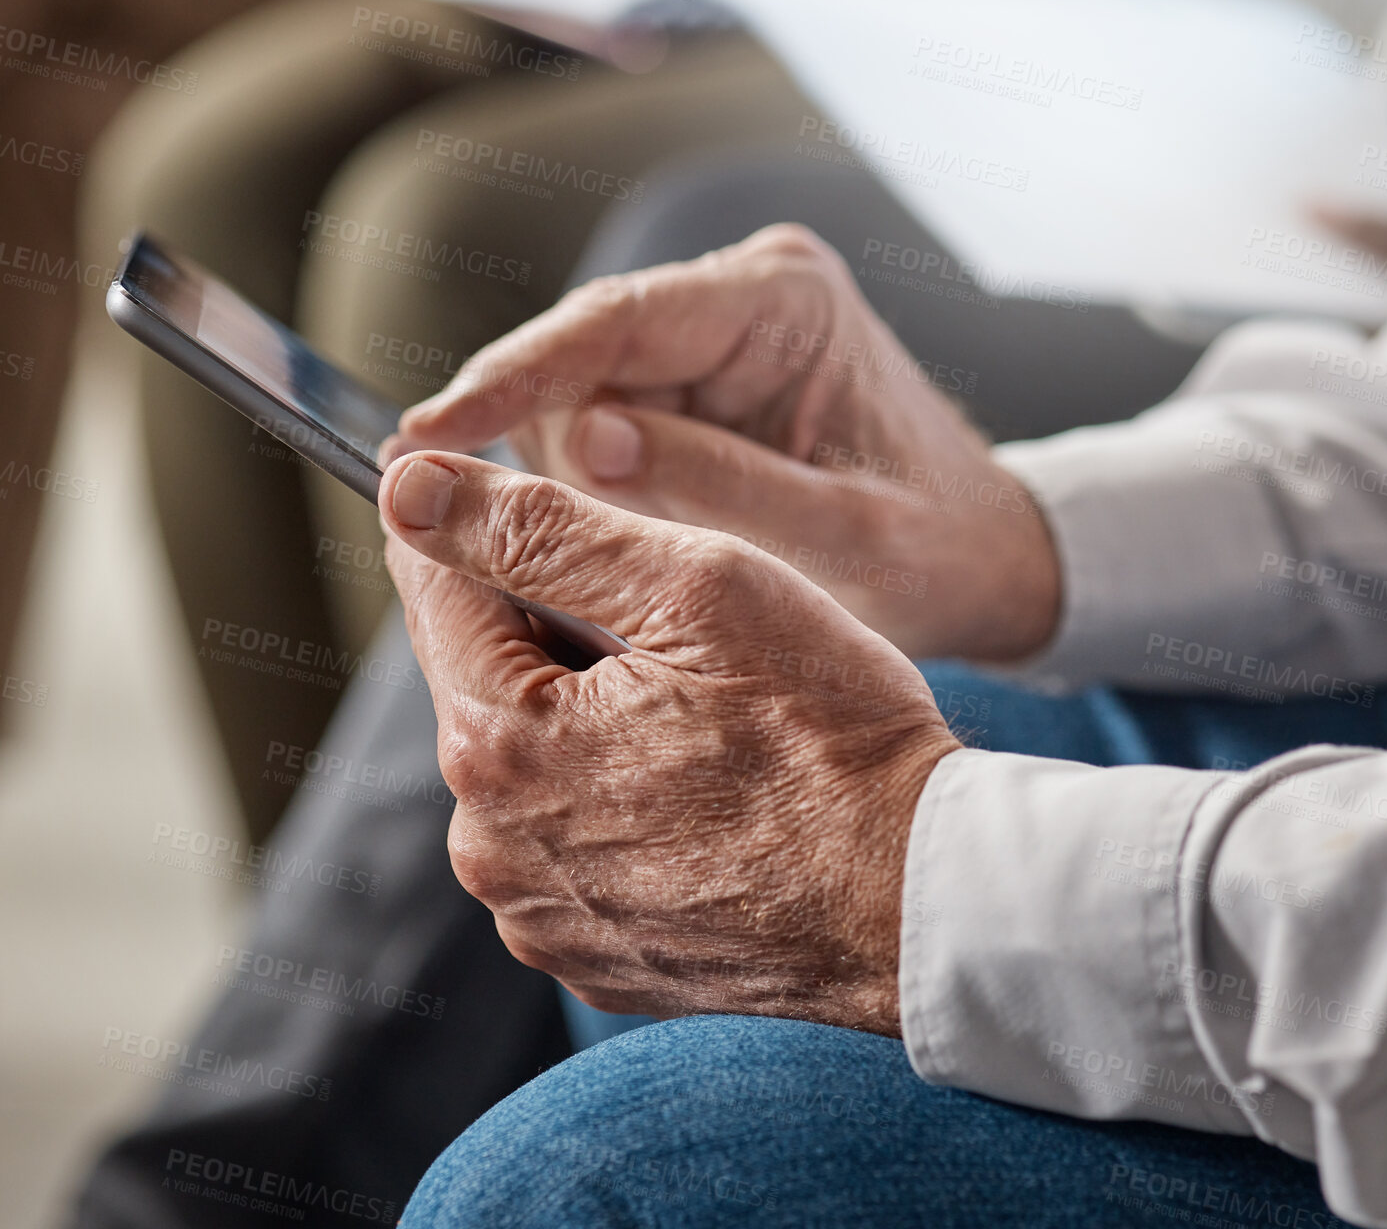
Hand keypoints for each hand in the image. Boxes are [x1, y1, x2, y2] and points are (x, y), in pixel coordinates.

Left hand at [380, 452, 957, 1032]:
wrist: (921, 901)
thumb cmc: (830, 734)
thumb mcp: (692, 589)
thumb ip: (539, 531)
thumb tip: (411, 488)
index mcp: (500, 746)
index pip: (435, 590)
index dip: (465, 523)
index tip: (481, 486)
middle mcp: (493, 847)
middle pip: (483, 678)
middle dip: (546, 624)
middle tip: (656, 614)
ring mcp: (540, 914)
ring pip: (527, 758)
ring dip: (581, 711)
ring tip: (696, 707)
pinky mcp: (591, 954)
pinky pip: (566, 837)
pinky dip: (608, 792)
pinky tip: (697, 782)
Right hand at [401, 225, 1060, 662]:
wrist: (983, 553)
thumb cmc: (935, 544)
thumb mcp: (844, 537)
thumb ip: (721, 488)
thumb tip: (585, 445)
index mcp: (784, 301)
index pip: (614, 323)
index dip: (509, 376)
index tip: (425, 433)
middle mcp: (738, 297)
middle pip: (580, 356)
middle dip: (541, 447)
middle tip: (495, 534)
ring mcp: (712, 337)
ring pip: (580, 396)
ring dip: (571, 480)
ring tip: (595, 554)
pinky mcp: (695, 384)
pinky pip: (607, 426)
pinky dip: (593, 489)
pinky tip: (609, 540)